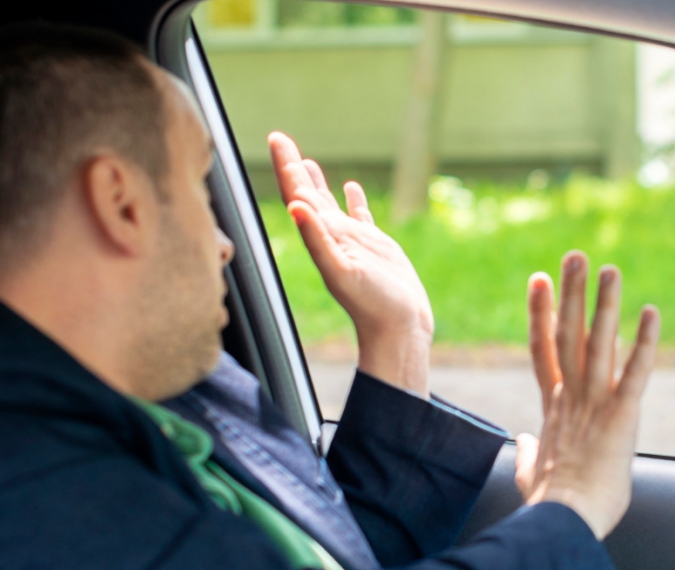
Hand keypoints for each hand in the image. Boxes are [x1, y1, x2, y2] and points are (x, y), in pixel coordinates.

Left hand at [268, 132, 432, 395]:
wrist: (399, 328)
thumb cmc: (372, 304)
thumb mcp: (342, 270)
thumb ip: (318, 238)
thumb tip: (295, 205)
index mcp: (321, 238)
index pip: (298, 195)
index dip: (285, 167)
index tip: (276, 138)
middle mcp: (332, 236)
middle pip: (307, 193)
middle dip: (293, 166)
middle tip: (279, 137)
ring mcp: (353, 241)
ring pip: (329, 203)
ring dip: (316, 181)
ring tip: (305, 160)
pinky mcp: (375, 247)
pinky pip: (360, 217)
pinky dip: (354, 200)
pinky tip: (350, 187)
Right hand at [513, 252, 659, 539]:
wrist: (563, 521)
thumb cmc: (550, 504)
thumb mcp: (531, 473)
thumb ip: (526, 453)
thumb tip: (523, 443)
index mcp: (552, 408)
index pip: (543, 349)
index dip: (540, 313)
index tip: (538, 282)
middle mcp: (571, 397)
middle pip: (568, 334)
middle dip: (572, 292)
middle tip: (575, 256)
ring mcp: (595, 404)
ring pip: (599, 343)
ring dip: (605, 304)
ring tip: (610, 268)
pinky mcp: (622, 416)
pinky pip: (637, 371)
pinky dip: (645, 342)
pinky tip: (652, 313)